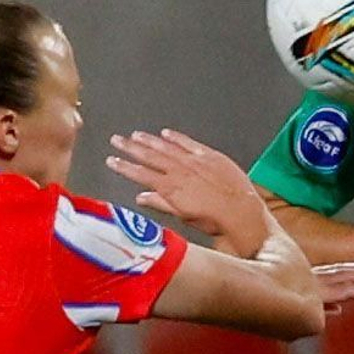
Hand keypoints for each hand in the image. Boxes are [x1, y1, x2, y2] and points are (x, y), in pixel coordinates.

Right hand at [106, 129, 266, 247]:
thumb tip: (142, 198)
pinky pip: (188, 143)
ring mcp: (195, 161)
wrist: (241, 212)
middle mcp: (180, 171)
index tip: (112, 160)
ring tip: (135, 135)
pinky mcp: (210, 156)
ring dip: (149, 140)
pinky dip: (176, 137)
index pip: (140, 174)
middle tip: (116, 140)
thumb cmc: (215, 220)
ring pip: (166, 147)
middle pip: (149, 156)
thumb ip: (161, 204)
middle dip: (130, 148)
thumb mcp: (183, 216)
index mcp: (170, 188)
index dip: (124, 167)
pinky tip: (165, 133)